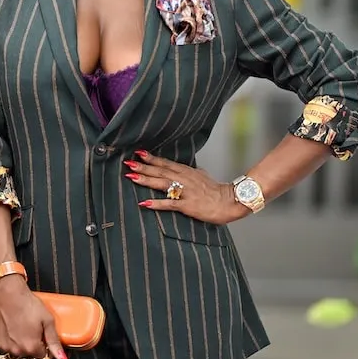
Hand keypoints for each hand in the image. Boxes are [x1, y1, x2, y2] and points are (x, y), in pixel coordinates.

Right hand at [0, 277, 68, 358]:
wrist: (8, 293)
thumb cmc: (27, 304)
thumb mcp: (48, 321)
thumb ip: (54, 342)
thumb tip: (62, 358)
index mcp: (32, 347)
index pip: (43, 357)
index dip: (46, 347)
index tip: (45, 339)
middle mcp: (17, 350)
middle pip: (30, 355)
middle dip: (34, 346)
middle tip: (34, 331)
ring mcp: (5, 347)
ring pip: (18, 352)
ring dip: (21, 345)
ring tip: (23, 328)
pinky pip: (7, 347)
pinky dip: (10, 341)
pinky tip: (13, 329)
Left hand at [126, 150, 248, 224]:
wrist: (229, 202)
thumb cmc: (216, 190)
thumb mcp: (203, 175)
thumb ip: (192, 172)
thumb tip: (189, 168)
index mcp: (186, 171)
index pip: (165, 163)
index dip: (151, 158)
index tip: (138, 153)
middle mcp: (184, 179)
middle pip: (160, 171)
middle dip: (143, 167)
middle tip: (128, 163)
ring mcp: (185, 191)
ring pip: (162, 184)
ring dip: (146, 180)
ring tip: (131, 177)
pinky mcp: (187, 205)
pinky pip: (170, 203)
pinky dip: (157, 203)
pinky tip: (144, 203)